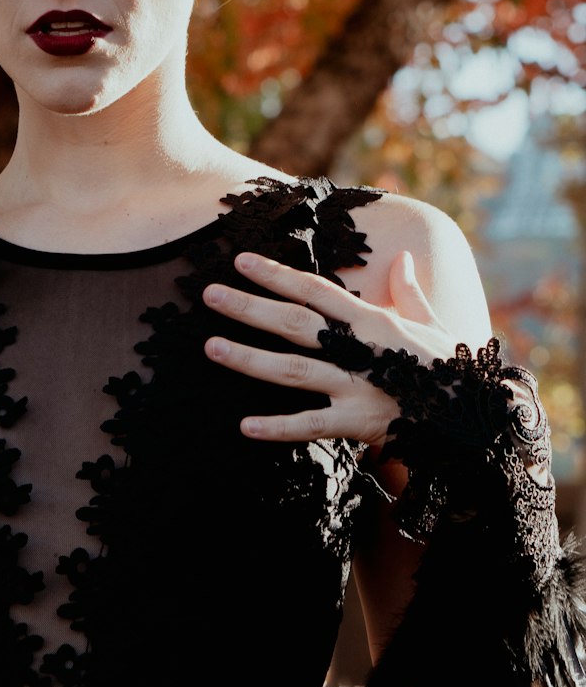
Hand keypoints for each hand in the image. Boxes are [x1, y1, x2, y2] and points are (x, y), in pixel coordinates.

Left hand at [202, 249, 455, 445]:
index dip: (277, 275)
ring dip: (250, 360)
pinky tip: (245, 426)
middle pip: (295, 324)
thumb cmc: (449, 367)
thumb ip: (408, 293)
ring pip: (294, 371)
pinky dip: (278, 428)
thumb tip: (403, 259)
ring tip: (212, 348)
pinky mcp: (359, 423)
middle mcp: (360, 350)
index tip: (242, 261)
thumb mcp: (431, 324)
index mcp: (373, 321)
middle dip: (251, 308)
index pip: (315, 290)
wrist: (477, 417)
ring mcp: (357, 386)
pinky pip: (312, 426)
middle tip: (210, 295)